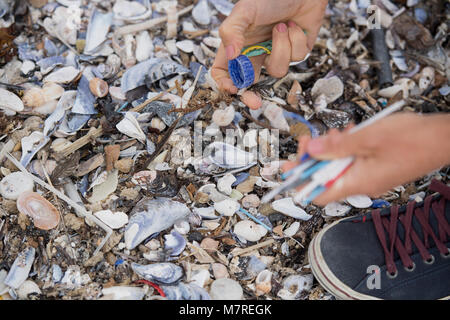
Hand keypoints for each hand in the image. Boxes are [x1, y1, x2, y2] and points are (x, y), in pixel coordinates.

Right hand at [212, 0, 327, 109]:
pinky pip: (296, 57)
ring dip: (281, 48)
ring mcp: (276, 54)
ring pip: (277, 70)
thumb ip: (232, 31)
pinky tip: (294, 25)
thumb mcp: (245, 10)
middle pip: (248, 83)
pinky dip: (296, 40)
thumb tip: (233, 56)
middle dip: (251, 95)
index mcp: (237, 45)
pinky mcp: (296, 51)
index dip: (225, 83)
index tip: (232, 88)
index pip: (224, 71)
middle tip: (255, 103)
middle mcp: (255, 53)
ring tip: (282, 26)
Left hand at [282, 113, 449, 205]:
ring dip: (330, 151)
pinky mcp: (376, 168)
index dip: (299, 181)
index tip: (288, 167)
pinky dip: (345, 149)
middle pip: (325, 178)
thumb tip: (310, 151)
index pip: (318, 194)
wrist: (444, 138)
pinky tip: (347, 135)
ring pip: (338, 167)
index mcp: (357, 182)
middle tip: (308, 142)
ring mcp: (370, 177)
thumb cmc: (413, 139)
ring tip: (332, 135)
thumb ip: (335, 146)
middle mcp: (362, 184)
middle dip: (313, 159)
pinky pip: (352, 162)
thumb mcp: (366, 137)